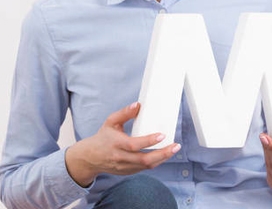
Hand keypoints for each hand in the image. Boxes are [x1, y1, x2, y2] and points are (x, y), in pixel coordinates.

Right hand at [64, 102, 180, 186]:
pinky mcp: (128, 172)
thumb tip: (138, 105)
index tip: (162, 135)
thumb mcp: (110, 122)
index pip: (134, 145)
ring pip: (146, 166)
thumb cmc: (103, 137)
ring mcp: (125, 167)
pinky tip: (165, 154)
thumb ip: (124, 113)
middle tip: (176, 146)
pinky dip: (156, 162)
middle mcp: (121, 158)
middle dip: (162, 153)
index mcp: (116, 144)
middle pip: (144, 160)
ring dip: (162, 158)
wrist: (90, 158)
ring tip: (174, 149)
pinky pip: (144, 168)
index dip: (149, 141)